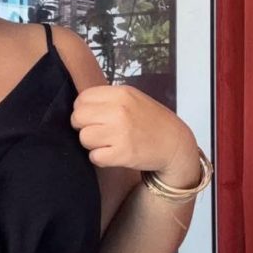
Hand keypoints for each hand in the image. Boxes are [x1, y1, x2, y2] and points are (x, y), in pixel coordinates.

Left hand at [71, 84, 200, 187]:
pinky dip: (99, 158)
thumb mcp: (132, 99)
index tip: (92, 118)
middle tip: (97, 132)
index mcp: (121, 94)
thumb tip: (79, 107)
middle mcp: (119, 111)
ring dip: (91, 144)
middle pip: (78, 118)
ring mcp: (120, 133)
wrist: (174, 143)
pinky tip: (111, 154)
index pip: (82, 99)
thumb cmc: (150, 121)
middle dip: (83, 127)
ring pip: (84, 137)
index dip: (82, 110)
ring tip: (106, 143)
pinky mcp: (122, 154)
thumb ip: (107, 99)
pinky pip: (94, 157)